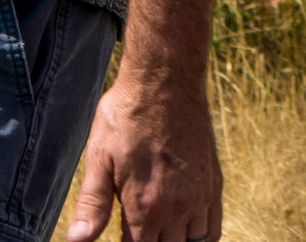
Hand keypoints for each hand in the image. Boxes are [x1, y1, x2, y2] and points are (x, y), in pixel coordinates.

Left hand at [65, 68, 220, 240]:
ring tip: (157, 231)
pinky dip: (200, 237)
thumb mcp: (99, 158)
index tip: (120, 236)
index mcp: (145, 207)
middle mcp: (177, 208)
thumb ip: (92, 206)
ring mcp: (200, 196)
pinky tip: (183, 231)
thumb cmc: (127, 115)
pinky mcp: (213, 183)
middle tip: (135, 230)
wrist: (166, 79)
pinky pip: (213, 228)